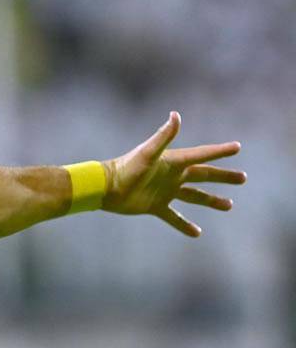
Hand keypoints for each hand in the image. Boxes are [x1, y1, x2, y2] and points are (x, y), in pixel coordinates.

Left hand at [102, 112, 245, 236]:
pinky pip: (173, 217)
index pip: (202, 154)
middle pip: (204, 175)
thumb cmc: (126, 169)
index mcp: (173, 162)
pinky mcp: (155, 206)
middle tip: (243, 178)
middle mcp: (172, 176)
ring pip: (194, 197)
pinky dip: (184, 225)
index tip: (237, 147)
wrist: (105, 188)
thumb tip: (176, 115)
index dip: (219, 151)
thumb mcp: (147, 153)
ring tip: (229, 205)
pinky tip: (197, 233)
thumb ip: (163, 136)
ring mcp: (165, 191)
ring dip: (211, 200)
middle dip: (223, 176)